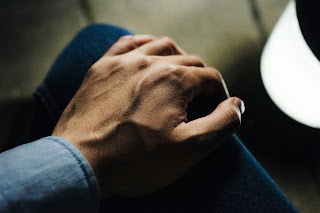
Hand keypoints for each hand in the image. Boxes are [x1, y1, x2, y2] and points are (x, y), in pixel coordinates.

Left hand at [52, 35, 243, 197]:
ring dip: (179, 59)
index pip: (212, 79)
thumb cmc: (134, 161)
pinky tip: (150, 55)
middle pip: (191, 62)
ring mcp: (123, 62)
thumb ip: (222, 123)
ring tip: (181, 78)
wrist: (80, 164)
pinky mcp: (102, 67)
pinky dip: (146, 46)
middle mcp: (150, 62)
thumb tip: (237, 105)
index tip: (217, 113)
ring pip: (163, 46)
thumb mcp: (189, 149)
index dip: (221, 97)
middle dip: (202, 82)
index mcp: (174, 80)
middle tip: (199, 104)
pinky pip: (130, 43)